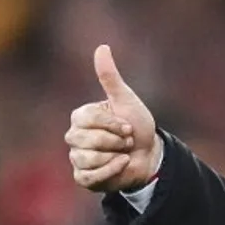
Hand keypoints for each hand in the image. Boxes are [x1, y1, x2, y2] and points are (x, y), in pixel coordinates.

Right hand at [65, 44, 161, 191]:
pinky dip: (111, 170)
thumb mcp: (126, 99)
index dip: (112, 124)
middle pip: (86, 140)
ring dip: (115, 155)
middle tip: (126, 140)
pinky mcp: (83, 178)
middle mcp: (75, 137)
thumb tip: (102, 47)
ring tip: (123, 153)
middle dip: (115, 140)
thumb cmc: (137, 124)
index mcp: (82, 116)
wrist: (149, 154)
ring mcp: (77, 158)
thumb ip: (110, 77)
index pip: (87, 120)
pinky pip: (89, 176)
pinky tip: (122, 164)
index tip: (128, 126)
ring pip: (87, 159)